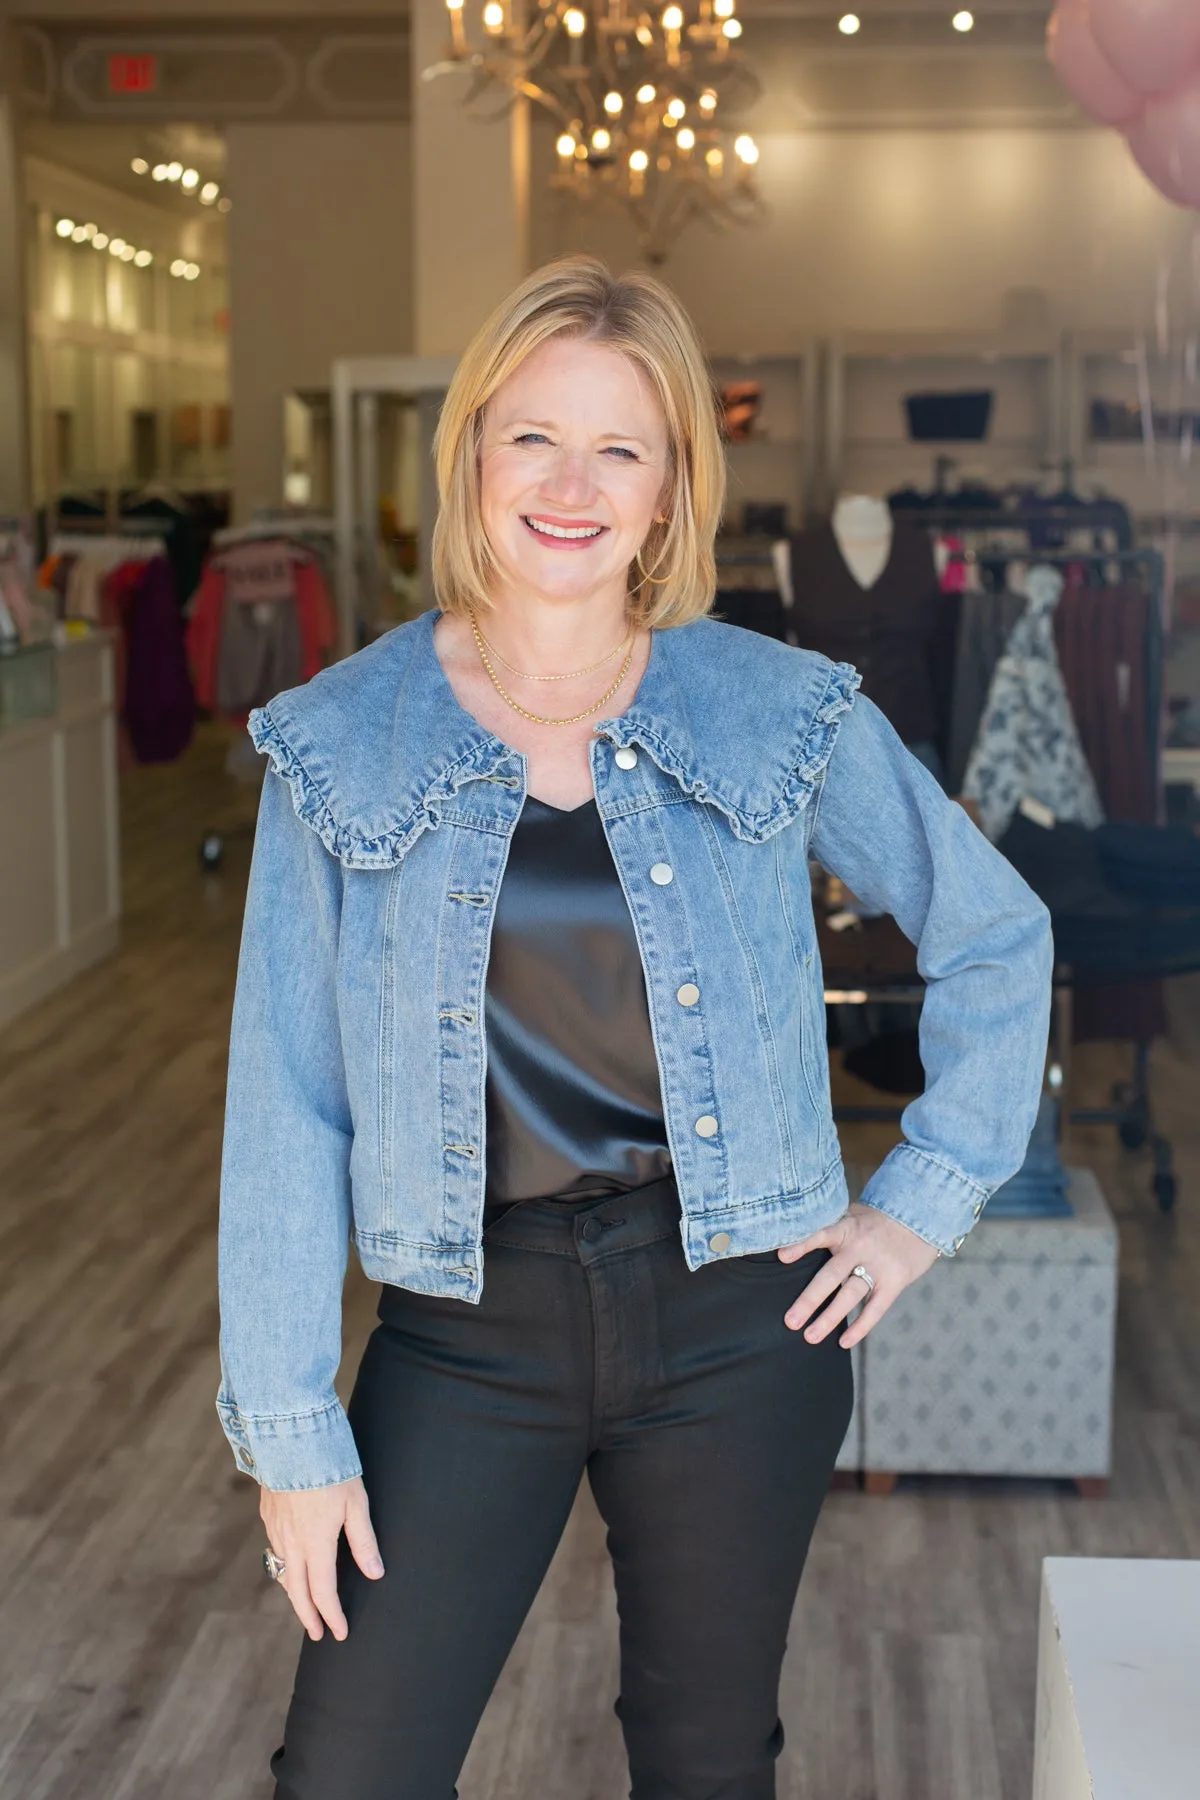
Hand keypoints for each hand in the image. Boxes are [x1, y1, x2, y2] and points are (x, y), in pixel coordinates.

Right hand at [260, 1475, 383, 1641]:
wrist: (292, 1437)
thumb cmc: (330, 1467)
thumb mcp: (356, 1503)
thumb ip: (364, 1541)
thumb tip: (375, 1573)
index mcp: (316, 1543)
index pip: (323, 1591)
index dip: (332, 1615)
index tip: (339, 1632)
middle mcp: (291, 1542)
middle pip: (297, 1591)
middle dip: (308, 1615)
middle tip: (317, 1634)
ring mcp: (276, 1529)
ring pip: (283, 1572)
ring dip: (294, 1593)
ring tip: (305, 1603)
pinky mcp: (268, 1514)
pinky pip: (275, 1551)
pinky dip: (284, 1567)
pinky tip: (291, 1565)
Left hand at [776, 1202, 939, 1348]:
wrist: (919, 1219)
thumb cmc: (875, 1221)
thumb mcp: (851, 1215)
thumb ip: (828, 1229)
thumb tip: (789, 1242)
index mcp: (846, 1228)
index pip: (820, 1235)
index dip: (801, 1245)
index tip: (782, 1257)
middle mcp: (860, 1247)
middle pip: (831, 1275)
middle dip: (809, 1299)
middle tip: (790, 1321)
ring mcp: (878, 1266)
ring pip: (850, 1295)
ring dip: (829, 1318)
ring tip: (810, 1337)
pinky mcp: (894, 1282)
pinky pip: (875, 1308)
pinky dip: (860, 1327)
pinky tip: (844, 1342)